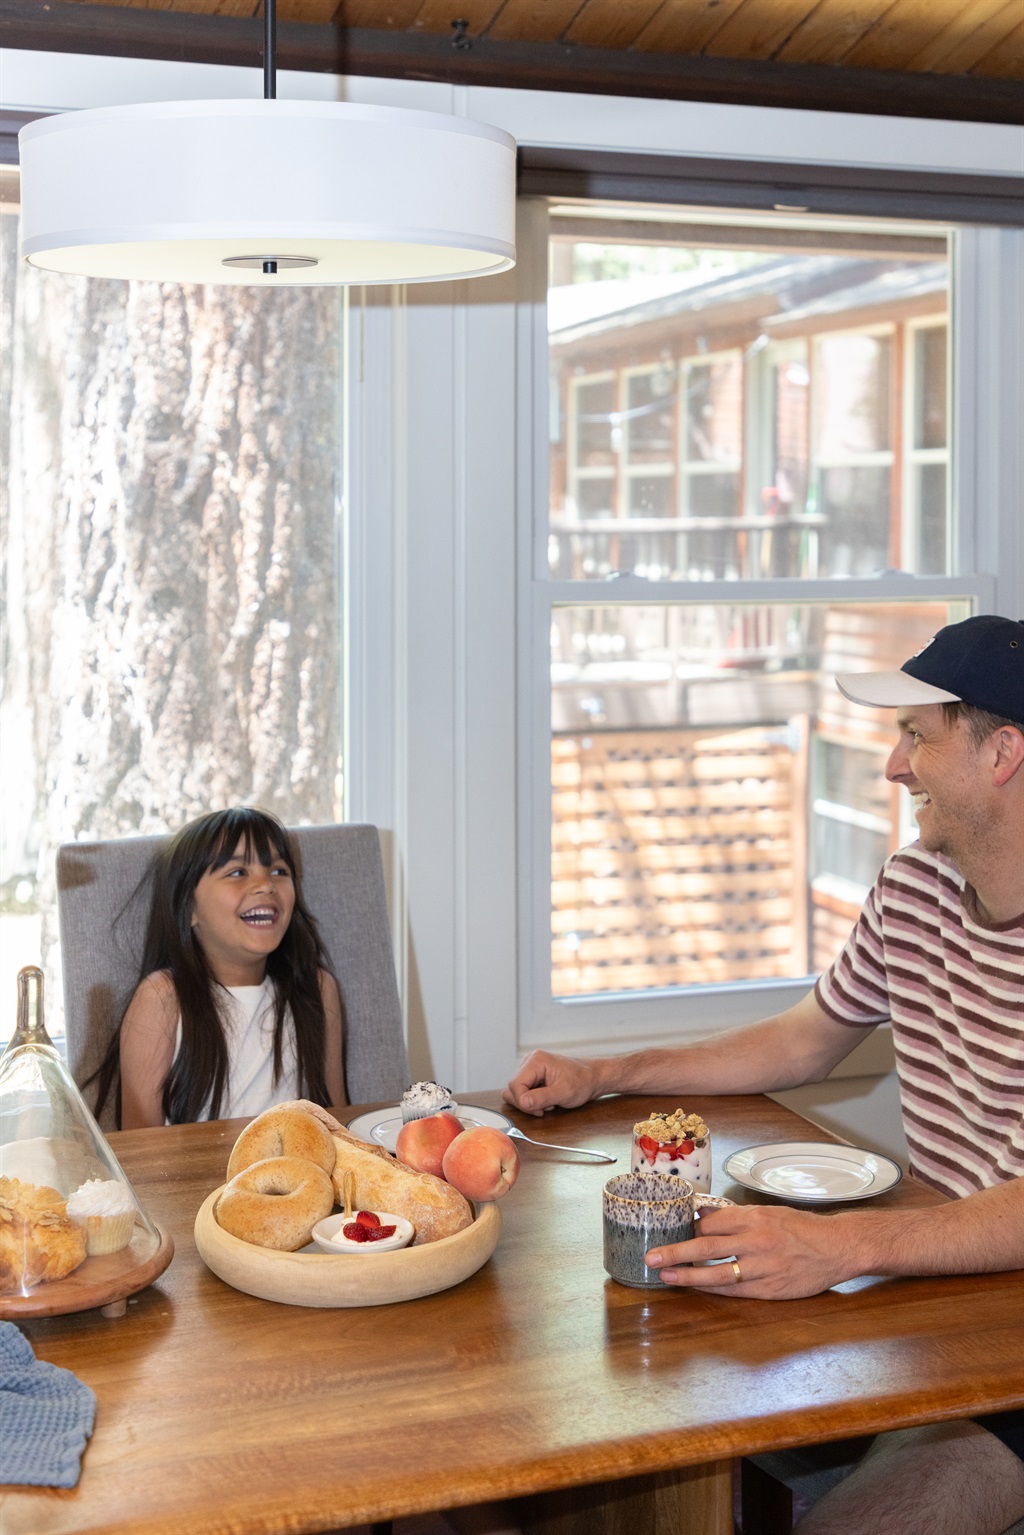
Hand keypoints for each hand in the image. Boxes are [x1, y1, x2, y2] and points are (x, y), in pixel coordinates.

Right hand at [502, 1050, 597, 1115]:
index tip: (539, 1110)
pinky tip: (545, 1100)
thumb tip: (523, 1102)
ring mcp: (529, 1068)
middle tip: (544, 1108)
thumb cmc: (582, 1082)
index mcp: (536, 1061)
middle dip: (526, 1103)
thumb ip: (542, 1097)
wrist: (592, 1077)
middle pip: (511, 1088)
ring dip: (528, 1102)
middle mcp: (529, 1061)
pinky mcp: (532, 1075)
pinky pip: (522, 1091)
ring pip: (514, 1091)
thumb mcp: (564, 1093)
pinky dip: (531, 1100)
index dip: (523, 1102)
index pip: (514, 1085)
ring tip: (547, 1103)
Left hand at [645, 1204, 855, 1299]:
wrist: (837, 1247)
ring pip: (717, 1274)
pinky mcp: (770, 1289)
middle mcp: (755, 1241)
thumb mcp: (768, 1212)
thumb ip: (735, 1215)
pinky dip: (714, 1290)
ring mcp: (762, 1267)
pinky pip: (735, 1291)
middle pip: (706, 1247)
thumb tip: (702, 1213)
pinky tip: (697, 1289)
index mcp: (753, 1218)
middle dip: (676, 1252)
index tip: (668, 1233)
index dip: (687, 1230)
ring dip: (688, 1276)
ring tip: (666, 1276)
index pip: (710, 1223)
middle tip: (652, 1257)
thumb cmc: (802, 1228)